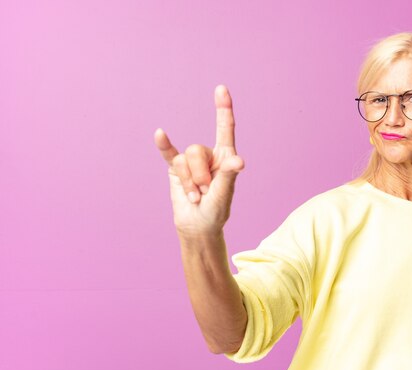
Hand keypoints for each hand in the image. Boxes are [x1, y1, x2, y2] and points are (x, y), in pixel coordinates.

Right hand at [154, 85, 244, 235]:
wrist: (197, 226)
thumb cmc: (216, 210)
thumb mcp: (225, 193)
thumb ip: (229, 174)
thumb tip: (239, 161)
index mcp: (225, 156)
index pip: (225, 129)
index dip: (223, 109)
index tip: (221, 89)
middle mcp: (208, 155)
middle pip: (197, 150)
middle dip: (200, 175)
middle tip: (206, 192)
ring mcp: (190, 162)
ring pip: (184, 160)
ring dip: (189, 182)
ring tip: (196, 196)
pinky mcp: (175, 170)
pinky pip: (168, 154)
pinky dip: (164, 145)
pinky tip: (160, 134)